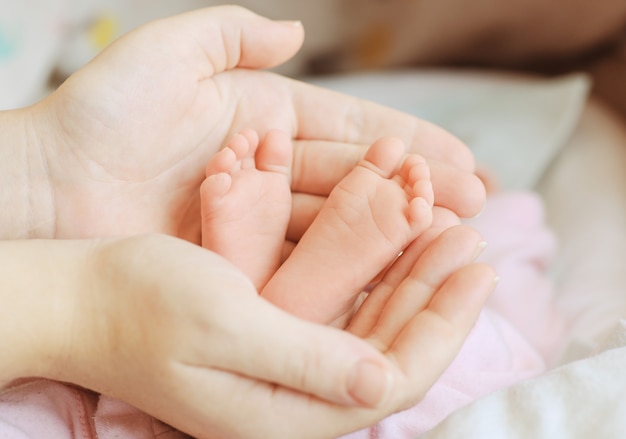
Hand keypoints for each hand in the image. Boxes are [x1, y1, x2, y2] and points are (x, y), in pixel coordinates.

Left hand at [25, 5, 483, 242]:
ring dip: (394, 229)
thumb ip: (231, 36)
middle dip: (417, 190)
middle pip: (355, 181)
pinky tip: (391, 268)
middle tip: (475, 204)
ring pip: (337, 224)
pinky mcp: (239, 261)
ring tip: (451, 235)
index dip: (407, 143)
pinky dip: (346, 264)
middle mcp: (268, 172)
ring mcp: (257, 221)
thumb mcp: (166, 55)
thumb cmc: (98, 116)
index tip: (461, 158)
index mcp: (261, 119)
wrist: (45, 188)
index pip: (349, 129)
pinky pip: (301, 261)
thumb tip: (298, 32)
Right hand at [32, 229, 492, 438]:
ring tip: (446, 235)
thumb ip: (306, 361)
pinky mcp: (271, 339)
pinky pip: (339, 311)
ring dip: (410, 282)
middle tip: (471, 241)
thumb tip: (383, 385)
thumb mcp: (225, 325)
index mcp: (286, 408)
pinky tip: (393, 247)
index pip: (394, 376)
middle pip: (390, 349)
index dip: (444, 326)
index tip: (477, 271)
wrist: (82, 298)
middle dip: (436, 296)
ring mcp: (282, 369)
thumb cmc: (142, 305)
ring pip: (369, 326)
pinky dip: (372, 278)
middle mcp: (292, 397)